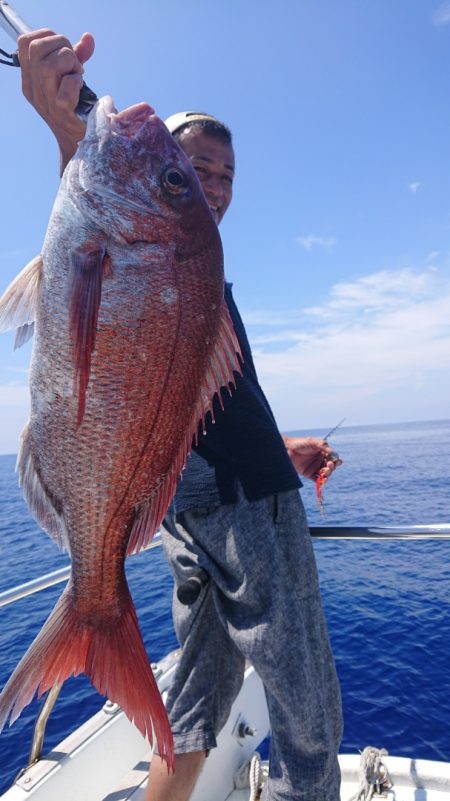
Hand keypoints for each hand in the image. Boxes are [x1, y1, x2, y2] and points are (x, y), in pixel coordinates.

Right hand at [18, 29, 94, 172]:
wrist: (80, 145)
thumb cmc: (77, 109)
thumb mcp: (71, 77)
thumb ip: (77, 56)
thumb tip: (88, 38)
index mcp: (30, 80)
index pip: (24, 42)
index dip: (46, 36)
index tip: (63, 48)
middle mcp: (33, 89)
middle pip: (36, 48)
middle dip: (62, 46)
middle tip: (74, 64)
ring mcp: (45, 101)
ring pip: (50, 64)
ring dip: (71, 63)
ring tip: (78, 76)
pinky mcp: (61, 111)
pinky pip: (67, 84)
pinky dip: (77, 82)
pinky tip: (80, 89)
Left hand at [282, 435, 342, 480]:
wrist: (286, 450)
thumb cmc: (299, 443)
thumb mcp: (312, 442)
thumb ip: (323, 446)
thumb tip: (333, 453)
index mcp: (322, 452)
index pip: (332, 458)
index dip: (336, 461)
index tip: (337, 461)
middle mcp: (319, 461)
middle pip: (330, 467)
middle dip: (332, 467)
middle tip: (329, 465)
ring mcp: (314, 468)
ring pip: (325, 474)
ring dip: (328, 474)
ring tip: (325, 471)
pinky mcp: (309, 474)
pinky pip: (317, 480)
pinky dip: (321, 481)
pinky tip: (322, 479)